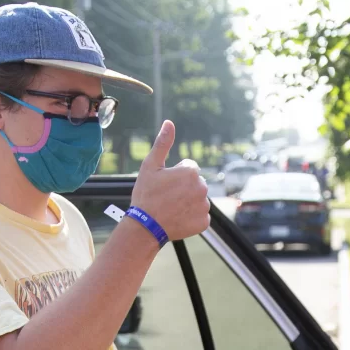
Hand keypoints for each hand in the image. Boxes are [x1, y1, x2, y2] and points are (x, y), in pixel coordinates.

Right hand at [131, 121, 210, 241]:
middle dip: (184, 188)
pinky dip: (192, 217)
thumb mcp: (150, 166)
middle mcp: (202, 188)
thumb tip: (169, 123)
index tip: (165, 184)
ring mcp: (204, 206)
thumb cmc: (145, 194)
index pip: (189, 168)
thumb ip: (163, 143)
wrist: (145, 226)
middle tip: (168, 197)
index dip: (175, 175)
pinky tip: (178, 218)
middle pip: (195, 183)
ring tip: (172, 208)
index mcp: (191, 172)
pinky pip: (201, 215)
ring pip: (198, 199)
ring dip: (189, 202)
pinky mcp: (204, 222)